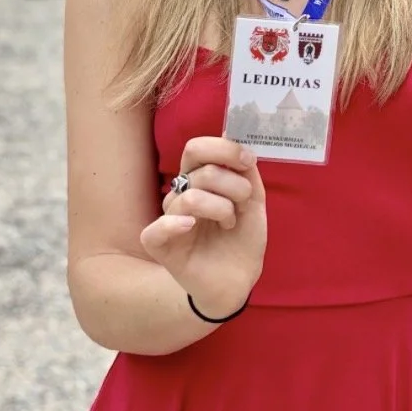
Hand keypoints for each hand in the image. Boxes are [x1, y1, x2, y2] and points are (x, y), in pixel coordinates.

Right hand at [140, 137, 266, 316]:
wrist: (238, 280)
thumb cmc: (241, 239)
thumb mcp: (253, 200)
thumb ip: (245, 170)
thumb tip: (228, 130)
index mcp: (199, 180)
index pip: (197, 149)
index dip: (224, 149)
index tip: (248, 161)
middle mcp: (181, 195)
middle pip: (198, 169)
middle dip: (231, 181)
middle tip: (244, 199)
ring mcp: (169, 218)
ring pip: (191, 197)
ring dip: (222, 208)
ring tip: (230, 223)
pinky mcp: (159, 244)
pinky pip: (158, 228)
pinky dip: (176, 224)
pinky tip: (192, 227)